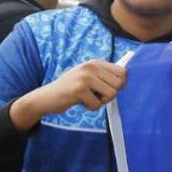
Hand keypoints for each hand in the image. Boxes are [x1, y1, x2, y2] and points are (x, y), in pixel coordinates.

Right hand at [11, 59, 126, 131]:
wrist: (46, 97)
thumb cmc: (71, 89)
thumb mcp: (88, 78)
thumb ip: (104, 76)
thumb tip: (126, 80)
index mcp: (94, 63)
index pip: (123, 71)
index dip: (119, 84)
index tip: (107, 89)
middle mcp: (90, 67)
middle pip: (119, 84)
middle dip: (110, 94)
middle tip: (96, 95)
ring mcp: (84, 77)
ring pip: (111, 94)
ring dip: (101, 101)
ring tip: (87, 98)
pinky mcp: (78, 90)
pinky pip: (97, 104)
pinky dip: (90, 107)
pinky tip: (79, 102)